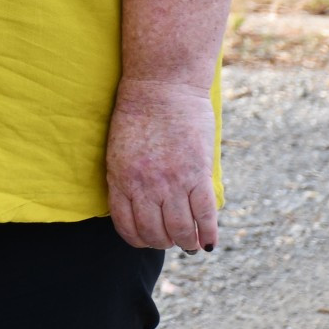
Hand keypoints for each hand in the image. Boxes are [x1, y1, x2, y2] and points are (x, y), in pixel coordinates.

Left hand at [106, 78, 217, 252]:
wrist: (161, 86)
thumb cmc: (138, 115)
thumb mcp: (119, 151)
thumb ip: (125, 180)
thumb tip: (137, 209)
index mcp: (120, 179)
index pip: (127, 227)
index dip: (139, 240)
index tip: (148, 239)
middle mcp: (145, 186)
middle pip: (155, 234)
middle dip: (163, 242)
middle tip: (171, 238)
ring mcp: (172, 182)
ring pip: (180, 231)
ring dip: (186, 242)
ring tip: (190, 240)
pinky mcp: (198, 175)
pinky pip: (205, 216)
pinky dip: (208, 233)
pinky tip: (208, 239)